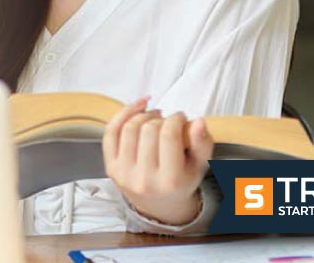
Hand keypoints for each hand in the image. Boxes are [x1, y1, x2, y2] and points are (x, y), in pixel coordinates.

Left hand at [102, 97, 213, 225]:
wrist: (158, 204)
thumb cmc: (180, 182)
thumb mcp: (199, 166)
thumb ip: (202, 143)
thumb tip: (198, 122)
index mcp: (170, 181)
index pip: (169, 137)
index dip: (175, 119)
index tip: (180, 117)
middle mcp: (144, 179)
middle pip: (148, 130)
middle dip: (160, 118)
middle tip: (167, 120)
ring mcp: (123, 173)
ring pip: (128, 128)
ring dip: (142, 115)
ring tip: (153, 116)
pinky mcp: (110, 167)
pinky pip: (110, 133)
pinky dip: (122, 115)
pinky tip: (135, 109)